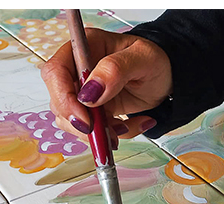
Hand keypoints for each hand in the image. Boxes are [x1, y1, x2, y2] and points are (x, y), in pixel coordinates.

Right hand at [41, 28, 171, 147]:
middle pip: (58, 101)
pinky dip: (110, 135)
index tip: (85, 120)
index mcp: (84, 48)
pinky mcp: (92, 111)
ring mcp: (83, 92)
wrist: (167, 77)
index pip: (55, 72)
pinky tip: (131, 125)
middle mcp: (78, 70)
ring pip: (71, 121)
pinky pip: (90, 131)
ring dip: (97, 132)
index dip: (63, 98)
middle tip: (107, 133)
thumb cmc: (155, 60)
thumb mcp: (143, 59)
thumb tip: (89, 92)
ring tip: (125, 127)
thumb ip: (115, 70)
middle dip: (81, 123)